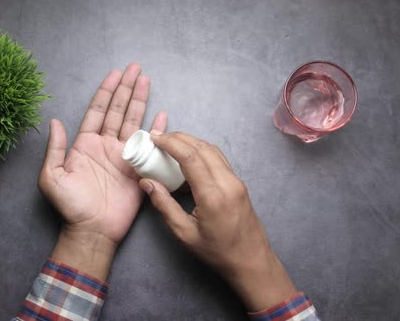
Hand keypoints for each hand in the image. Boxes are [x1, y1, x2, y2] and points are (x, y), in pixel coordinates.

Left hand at [38, 63, 166, 279]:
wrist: (92, 230)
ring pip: (133, 122)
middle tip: (135, 68)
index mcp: (86, 144)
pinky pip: (149, 145)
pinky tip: (163, 115)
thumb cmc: (70, 206)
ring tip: (146, 80)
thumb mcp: (52, 178)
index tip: (115, 73)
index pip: (98, 110)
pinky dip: (157, 130)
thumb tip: (56, 121)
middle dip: (126, 88)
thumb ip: (55, 149)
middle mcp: (106, 145)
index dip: (107, 91)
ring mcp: (123, 156)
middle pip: (118, 110)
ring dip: (140, 101)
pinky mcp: (138, 169)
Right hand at [139, 132, 296, 311]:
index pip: (191, 157)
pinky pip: (219, 160)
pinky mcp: (238, 184)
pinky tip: (188, 159)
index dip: (171, 143)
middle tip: (159, 138)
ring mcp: (236, 182)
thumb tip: (147, 183)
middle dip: (179, 138)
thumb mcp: (185, 234)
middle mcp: (228, 183)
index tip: (154, 138)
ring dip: (191, 142)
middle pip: (202, 148)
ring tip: (170, 144)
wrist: (252, 262)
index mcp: (213, 196)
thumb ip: (165, 206)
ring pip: (212, 151)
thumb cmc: (218, 253)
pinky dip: (201, 152)